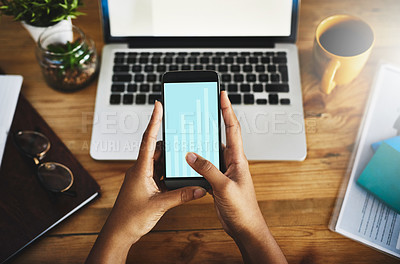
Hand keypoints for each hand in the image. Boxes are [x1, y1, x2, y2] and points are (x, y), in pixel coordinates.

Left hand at [86, 101, 206, 263]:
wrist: (119, 233)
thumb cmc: (130, 218)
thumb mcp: (159, 205)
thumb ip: (181, 195)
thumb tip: (199, 188)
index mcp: (140, 169)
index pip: (148, 140)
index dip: (154, 121)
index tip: (158, 105)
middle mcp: (140, 170)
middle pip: (156, 148)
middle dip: (169, 140)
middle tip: (181, 132)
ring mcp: (143, 178)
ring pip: (159, 161)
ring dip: (170, 158)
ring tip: (184, 153)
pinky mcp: (146, 186)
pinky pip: (159, 173)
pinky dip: (169, 171)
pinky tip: (179, 173)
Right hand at [186, 91, 286, 263]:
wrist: (245, 228)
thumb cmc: (243, 209)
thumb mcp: (224, 187)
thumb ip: (207, 170)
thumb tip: (191, 155)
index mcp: (238, 160)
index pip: (232, 129)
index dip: (227, 110)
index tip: (222, 95)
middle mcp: (232, 162)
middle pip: (221, 136)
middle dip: (213, 121)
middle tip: (202, 109)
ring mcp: (225, 171)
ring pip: (211, 151)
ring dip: (202, 142)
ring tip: (191, 132)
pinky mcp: (218, 181)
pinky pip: (207, 165)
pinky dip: (197, 161)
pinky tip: (188, 160)